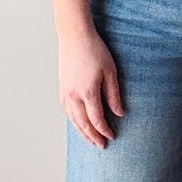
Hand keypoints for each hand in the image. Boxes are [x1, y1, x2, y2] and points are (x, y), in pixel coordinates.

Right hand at [58, 25, 124, 148]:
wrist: (74, 36)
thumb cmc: (95, 50)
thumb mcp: (110, 72)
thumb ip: (114, 95)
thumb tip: (119, 113)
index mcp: (88, 92)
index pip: (96, 119)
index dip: (104, 130)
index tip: (112, 136)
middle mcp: (74, 95)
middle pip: (83, 124)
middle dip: (92, 137)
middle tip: (101, 146)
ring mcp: (65, 92)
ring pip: (72, 119)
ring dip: (81, 132)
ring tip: (89, 140)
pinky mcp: (62, 87)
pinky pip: (66, 110)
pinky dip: (72, 120)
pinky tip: (77, 123)